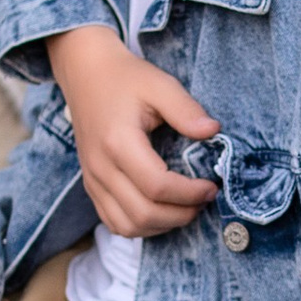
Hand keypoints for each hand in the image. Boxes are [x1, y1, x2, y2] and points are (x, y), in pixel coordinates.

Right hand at [48, 25, 219, 237]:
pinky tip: (161, 212)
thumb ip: (186, 109)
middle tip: (203, 200)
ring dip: (162, 225)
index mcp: (118, 142)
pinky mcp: (91, 185)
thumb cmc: (126, 78)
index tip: (211, 186)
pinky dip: (140, 226)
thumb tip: (214, 132)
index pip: (157, 186)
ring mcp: (93, 179)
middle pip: (143, 213)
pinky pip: (113, 222)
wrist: (86, 73)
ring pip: (127, 226)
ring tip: (185, 208)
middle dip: (180, 214)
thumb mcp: (160, 84)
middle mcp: (101, 167)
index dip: (189, 193)